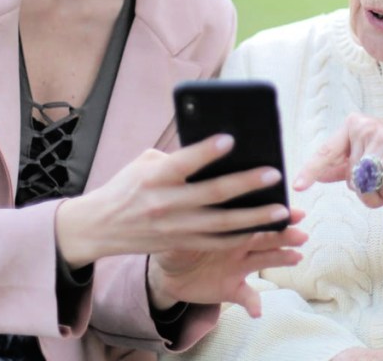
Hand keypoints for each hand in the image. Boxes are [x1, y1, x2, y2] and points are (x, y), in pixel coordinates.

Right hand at [55, 134, 294, 267]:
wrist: (100, 227)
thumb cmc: (127, 186)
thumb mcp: (144, 164)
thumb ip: (177, 159)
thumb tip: (213, 153)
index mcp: (155, 177)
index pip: (183, 162)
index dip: (206, 151)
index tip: (230, 139)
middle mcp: (166, 203)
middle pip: (212, 194)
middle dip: (246, 184)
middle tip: (274, 174)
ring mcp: (175, 228)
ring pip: (222, 224)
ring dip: (255, 217)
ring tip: (281, 209)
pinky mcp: (180, 244)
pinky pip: (217, 242)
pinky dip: (241, 236)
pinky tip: (263, 229)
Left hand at [147, 208, 307, 316]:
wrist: (167, 270)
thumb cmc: (175, 238)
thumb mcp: (177, 225)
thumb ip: (187, 216)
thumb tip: (190, 198)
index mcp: (229, 224)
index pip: (253, 215)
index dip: (273, 212)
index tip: (291, 209)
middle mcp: (239, 243)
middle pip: (266, 236)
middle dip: (285, 234)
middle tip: (301, 233)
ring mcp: (238, 266)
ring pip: (264, 260)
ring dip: (281, 259)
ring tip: (296, 257)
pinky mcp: (232, 288)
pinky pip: (247, 296)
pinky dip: (253, 304)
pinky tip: (257, 311)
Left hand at [293, 114, 382, 212]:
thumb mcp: (369, 156)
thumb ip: (344, 164)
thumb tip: (317, 174)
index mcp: (353, 126)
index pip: (326, 152)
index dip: (311, 170)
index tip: (297, 186)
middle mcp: (365, 127)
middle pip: (350, 178)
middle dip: (365, 189)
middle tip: (382, 180)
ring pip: (366, 185)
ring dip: (379, 195)